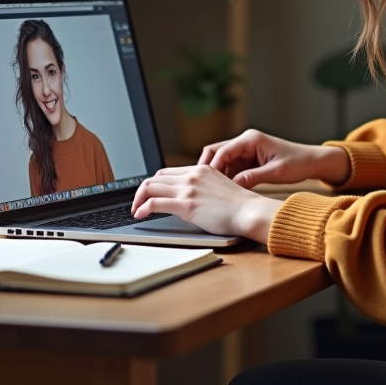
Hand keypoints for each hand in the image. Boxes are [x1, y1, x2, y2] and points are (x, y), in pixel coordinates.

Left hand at [130, 164, 281, 242]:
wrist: (250, 211)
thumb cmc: (239, 206)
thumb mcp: (219, 187)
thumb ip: (203, 188)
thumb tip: (190, 199)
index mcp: (201, 169)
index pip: (168, 172)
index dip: (154, 183)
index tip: (149, 193)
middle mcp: (192, 175)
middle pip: (156, 178)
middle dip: (142, 190)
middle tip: (138, 203)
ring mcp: (188, 189)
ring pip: (151, 187)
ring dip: (138, 199)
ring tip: (136, 210)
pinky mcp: (186, 205)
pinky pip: (155, 203)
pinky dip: (143, 208)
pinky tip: (140, 215)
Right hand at [198, 128, 350, 187]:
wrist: (312, 161)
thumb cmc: (298, 163)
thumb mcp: (276, 172)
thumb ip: (253, 177)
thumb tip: (233, 186)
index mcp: (251, 139)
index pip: (223, 151)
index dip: (212, 167)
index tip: (206, 183)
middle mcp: (246, 141)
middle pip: (217, 152)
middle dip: (208, 169)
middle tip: (202, 187)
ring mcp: (246, 150)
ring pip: (222, 160)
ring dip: (216, 174)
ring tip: (209, 192)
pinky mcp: (249, 159)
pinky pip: (231, 167)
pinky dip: (225, 177)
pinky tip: (222, 191)